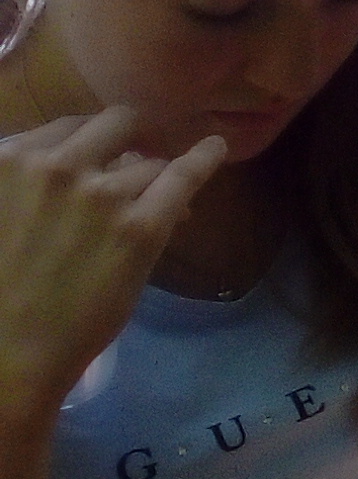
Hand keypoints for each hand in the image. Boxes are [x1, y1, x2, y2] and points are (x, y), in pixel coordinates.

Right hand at [0, 109, 224, 409]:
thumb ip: (26, 184)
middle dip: (126, 142)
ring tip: (146, 212)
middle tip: (132, 167)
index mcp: (8, 159)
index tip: (98, 165)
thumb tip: (78, 163)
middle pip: (114, 126)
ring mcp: (101, 194)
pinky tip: (215, 148)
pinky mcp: (140, 227)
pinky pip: (183, 176)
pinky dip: (203, 159)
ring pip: (148, 164)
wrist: (3, 353)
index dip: (89, 147)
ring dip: (149, 184)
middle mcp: (54, 165)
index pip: (67, 129)